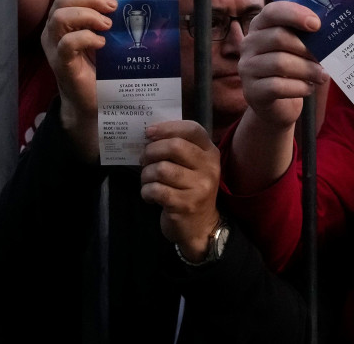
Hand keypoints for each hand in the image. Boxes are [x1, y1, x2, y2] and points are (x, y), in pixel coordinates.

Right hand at [41, 0, 120, 160]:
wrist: (97, 103)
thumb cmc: (104, 69)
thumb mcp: (111, 38)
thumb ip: (114, 19)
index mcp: (68, 20)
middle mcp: (56, 31)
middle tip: (113, 8)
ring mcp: (55, 47)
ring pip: (60, 17)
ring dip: (87, 16)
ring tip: (108, 26)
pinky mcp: (62, 64)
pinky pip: (67, 44)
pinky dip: (86, 38)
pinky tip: (102, 43)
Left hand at [140, 120, 221, 262]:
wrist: (201, 226)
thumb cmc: (190, 190)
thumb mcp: (193, 167)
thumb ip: (178, 149)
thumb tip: (149, 136)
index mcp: (210, 153)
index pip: (192, 129)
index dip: (168, 127)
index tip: (148, 133)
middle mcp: (209, 168)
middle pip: (174, 147)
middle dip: (151, 151)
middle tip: (143, 160)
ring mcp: (199, 187)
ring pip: (161, 169)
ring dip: (146, 175)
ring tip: (147, 181)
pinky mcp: (185, 205)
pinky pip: (156, 190)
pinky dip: (146, 192)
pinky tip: (150, 196)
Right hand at [239, 1, 327, 128]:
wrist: (278, 105)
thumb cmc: (292, 70)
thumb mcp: (297, 49)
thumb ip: (307, 37)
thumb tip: (330, 34)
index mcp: (261, 26)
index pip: (272, 12)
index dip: (294, 14)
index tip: (316, 24)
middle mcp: (249, 44)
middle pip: (278, 38)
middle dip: (306, 48)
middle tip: (325, 58)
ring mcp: (247, 68)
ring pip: (279, 63)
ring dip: (307, 69)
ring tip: (323, 75)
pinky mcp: (252, 91)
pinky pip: (277, 86)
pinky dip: (299, 87)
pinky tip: (309, 88)